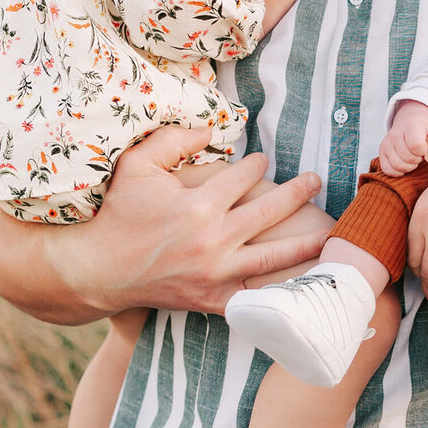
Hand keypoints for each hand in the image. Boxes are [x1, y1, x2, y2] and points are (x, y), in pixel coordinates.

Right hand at [0, 125, 327, 322]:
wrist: (97, 270)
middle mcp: (212, 241)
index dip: (256, 165)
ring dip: (306, 243)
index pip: (243, 178)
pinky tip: (306, 286)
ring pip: (274, 258)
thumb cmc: (116, 212)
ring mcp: (215, 274)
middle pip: (270, 214)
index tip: (262, 160)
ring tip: (330, 232)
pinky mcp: (212, 300)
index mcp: (198, 206)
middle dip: (297, 194)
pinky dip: (282, 293)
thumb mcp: (136, 164)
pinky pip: (256, 299)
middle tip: (315, 181)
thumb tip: (214, 127)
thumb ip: (175, 138)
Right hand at [378, 102, 427, 176]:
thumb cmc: (424, 128)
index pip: (416, 145)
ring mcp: (387, 143)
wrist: (410, 119)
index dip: (425, 150)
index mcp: (410, 126)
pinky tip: (404, 164)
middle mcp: (395, 134)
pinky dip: (397, 172)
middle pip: (408, 158)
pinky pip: (387, 170)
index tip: (426, 147)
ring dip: (409, 166)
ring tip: (413, 157)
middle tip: (420, 153)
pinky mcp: (382, 151)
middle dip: (418, 159)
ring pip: (397, 165)